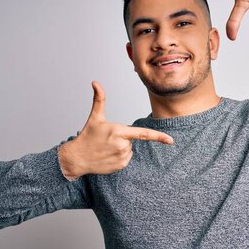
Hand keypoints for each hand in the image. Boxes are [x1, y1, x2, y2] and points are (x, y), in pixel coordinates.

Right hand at [59, 81, 173, 177]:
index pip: (143, 134)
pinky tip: (107, 156)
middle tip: (107, 140)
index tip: (171, 140)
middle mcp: (122, 145)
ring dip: (121, 148)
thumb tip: (95, 82)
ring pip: (130, 149)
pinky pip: (127, 158)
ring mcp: (122, 157)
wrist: (77, 158)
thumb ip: (99, 99)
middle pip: (132, 139)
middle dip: (123, 138)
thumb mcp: (95, 117)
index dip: (159, 137)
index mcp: (118, 132)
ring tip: (106, 148)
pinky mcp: (121, 166)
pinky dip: (119, 156)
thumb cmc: (87, 136)